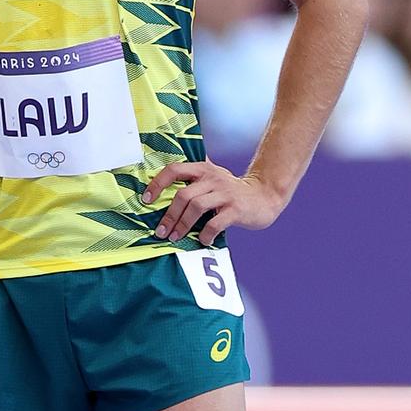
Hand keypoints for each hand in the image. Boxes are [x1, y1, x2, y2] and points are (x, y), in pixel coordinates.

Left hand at [142, 160, 282, 246]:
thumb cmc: (231, 191)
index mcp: (203, 169)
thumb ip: (194, 179)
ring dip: (182, 225)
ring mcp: (225, 193)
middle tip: (161, 232)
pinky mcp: (236, 209)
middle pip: (183, 195)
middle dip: (169, 215)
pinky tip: (202, 241)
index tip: (146, 200)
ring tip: (175, 237)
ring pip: (196, 207)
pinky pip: (215, 223)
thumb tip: (161, 188)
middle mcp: (213, 178)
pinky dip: (205, 234)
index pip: (174, 170)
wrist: (264, 196)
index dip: (158, 184)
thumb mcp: (213, 177)